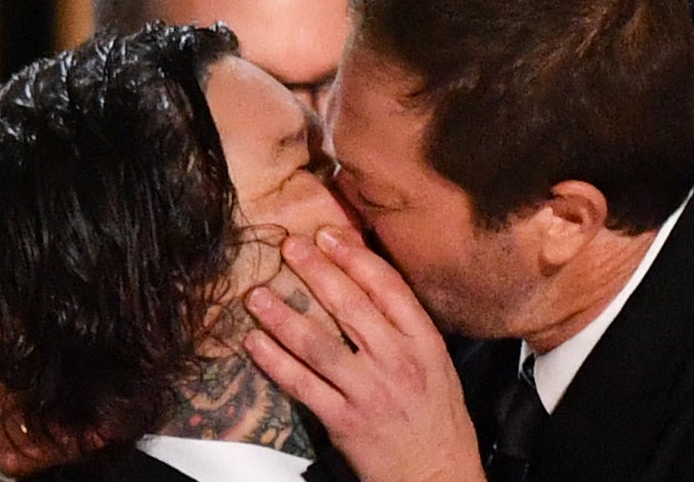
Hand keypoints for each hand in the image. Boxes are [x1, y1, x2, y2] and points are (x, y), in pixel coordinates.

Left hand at [244, 227, 485, 481]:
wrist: (438, 475)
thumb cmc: (438, 420)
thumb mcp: (437, 364)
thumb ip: (406, 328)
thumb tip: (367, 286)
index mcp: (424, 343)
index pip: (387, 288)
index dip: (355, 257)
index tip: (328, 235)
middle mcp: (396, 361)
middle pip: (350, 306)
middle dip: (315, 271)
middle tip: (289, 247)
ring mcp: (368, 391)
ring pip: (318, 344)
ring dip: (283, 316)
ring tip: (257, 294)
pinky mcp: (344, 420)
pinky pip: (302, 384)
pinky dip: (275, 361)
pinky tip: (255, 342)